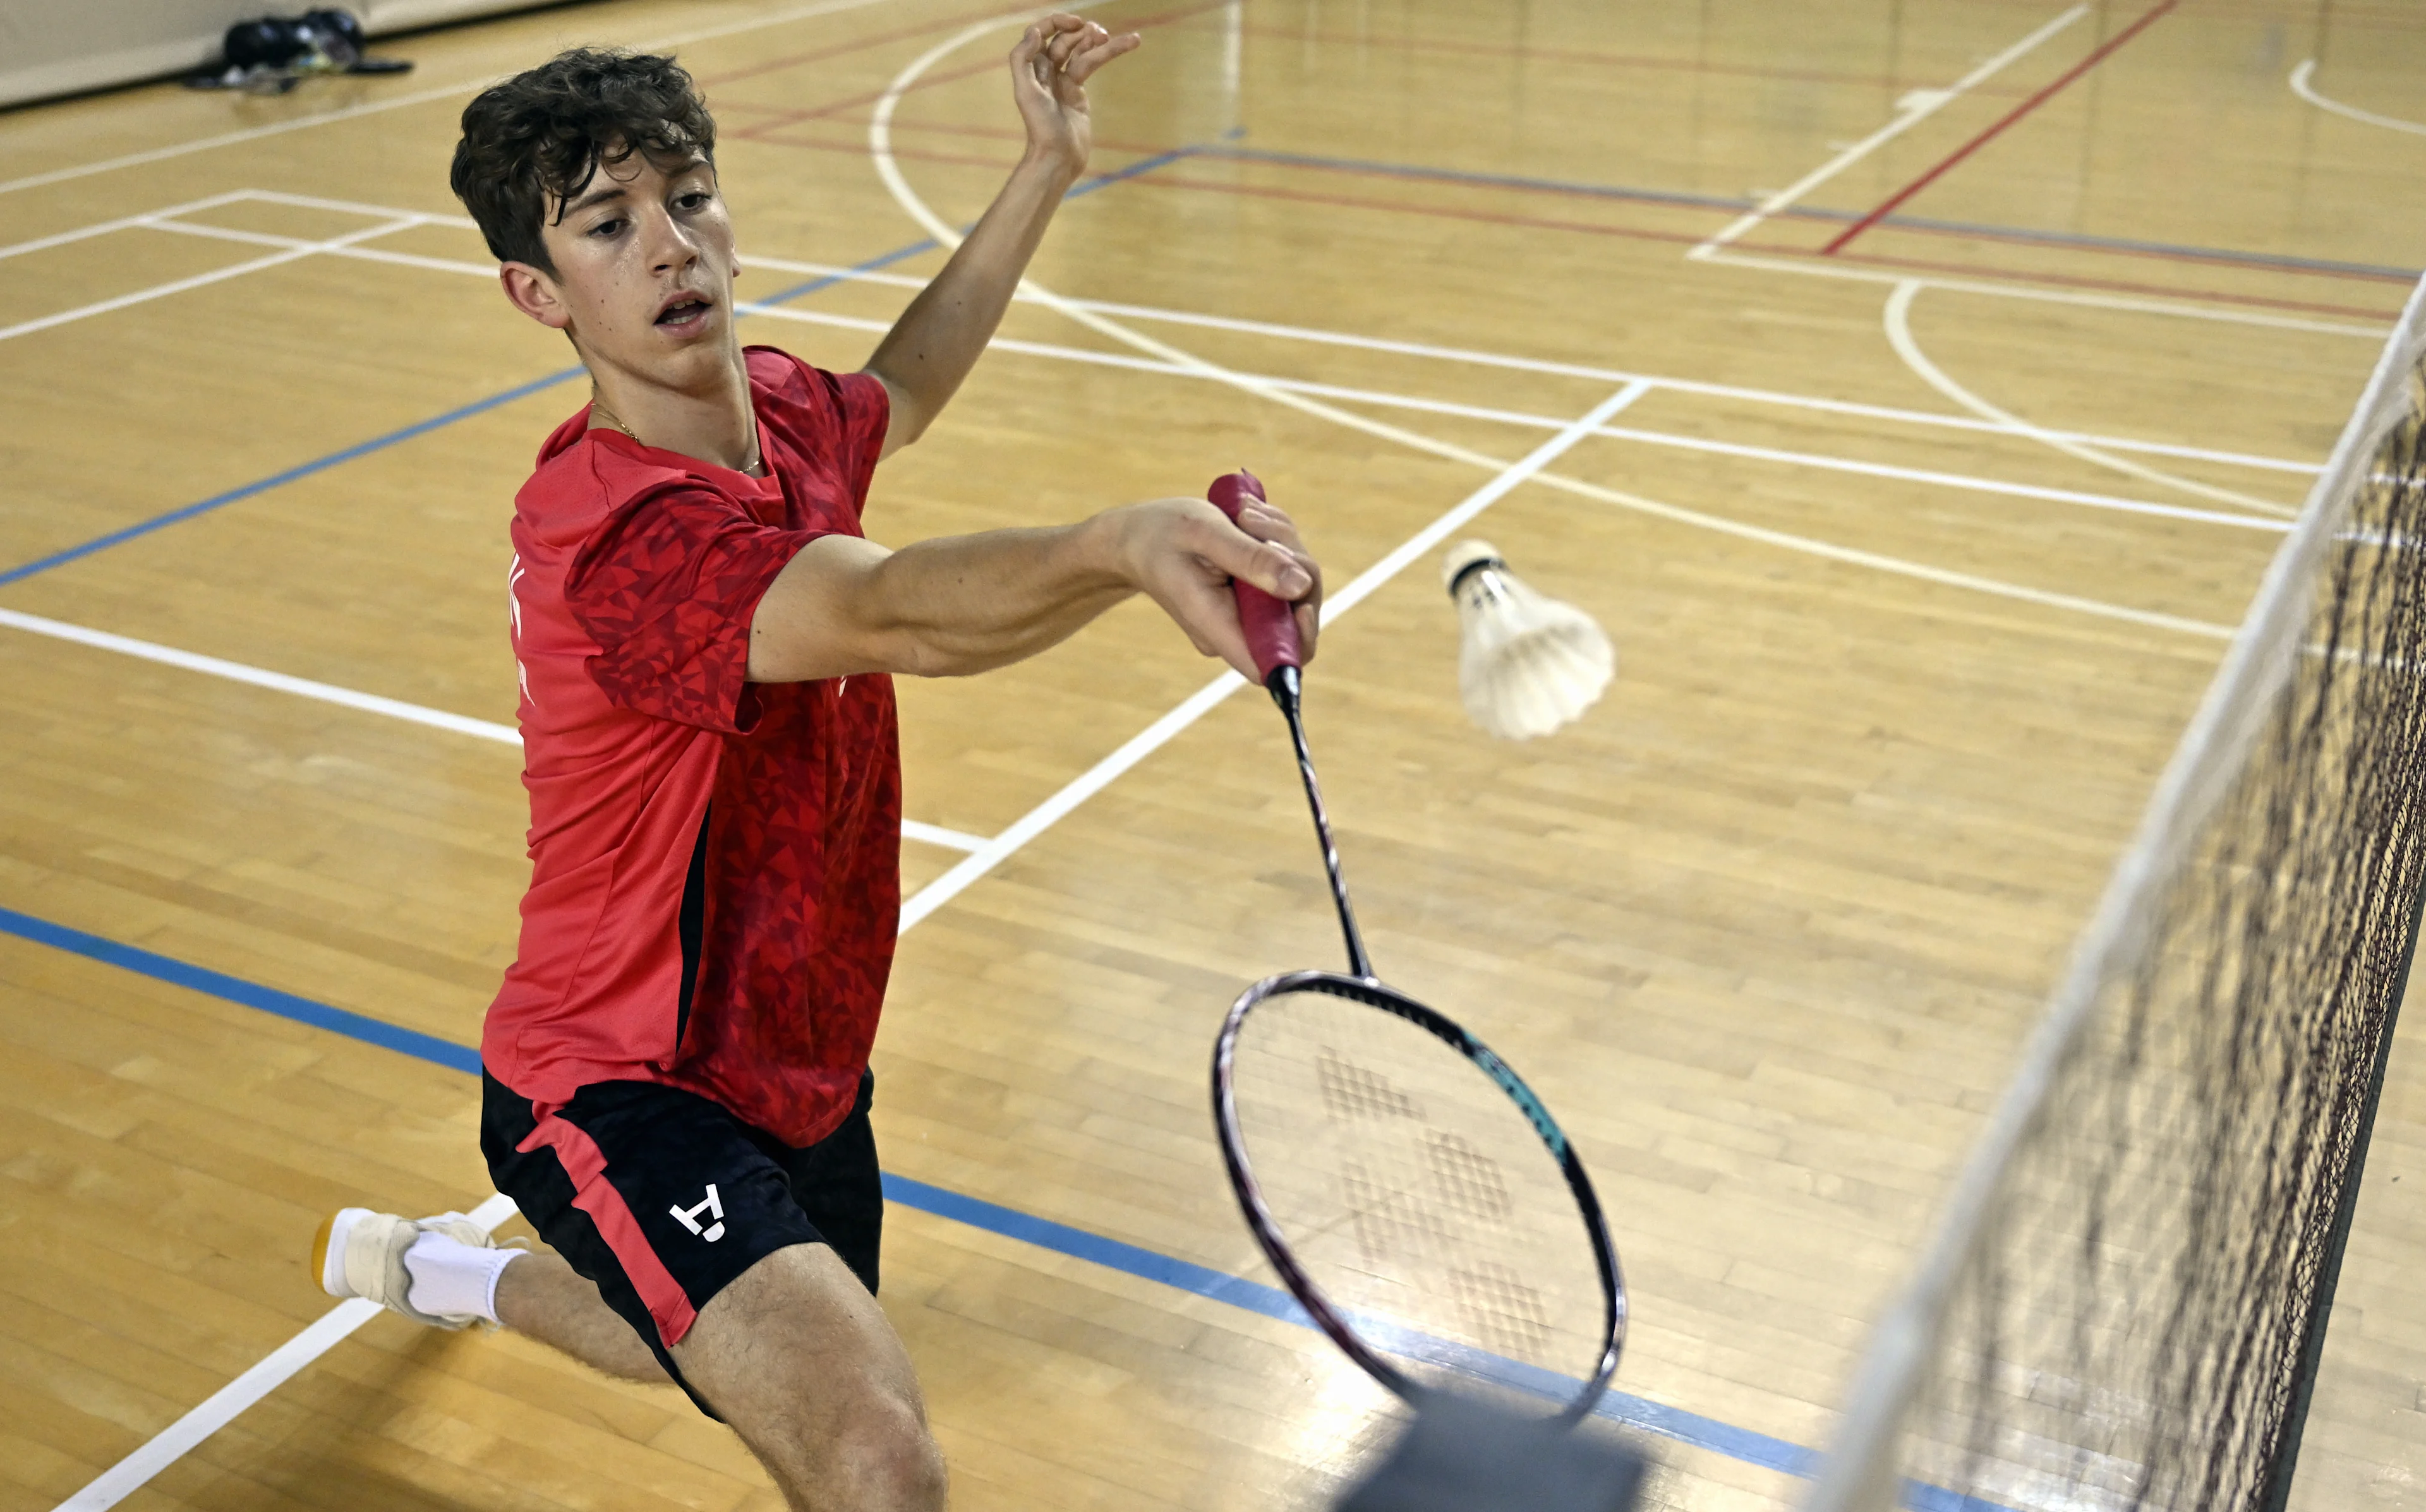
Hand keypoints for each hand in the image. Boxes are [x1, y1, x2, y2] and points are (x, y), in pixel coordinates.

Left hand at [1009, 13, 1140, 180]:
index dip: (1058, 22)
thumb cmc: (1040, 128)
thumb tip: (1034, 31)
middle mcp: (1046, 70)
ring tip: (1125, 39)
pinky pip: (1093, 64)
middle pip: (1065, 39)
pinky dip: (1109, 52)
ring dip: (1101, 40)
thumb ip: (1022, 59)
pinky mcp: (1078, 90)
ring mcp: (1063, 79)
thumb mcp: (1025, 93)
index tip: (1078, 23)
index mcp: (1031, 66)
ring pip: (1083, 50)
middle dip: (1083, 32)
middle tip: (1101, 33)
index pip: (1042, 32)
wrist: (1058, 158)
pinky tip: (1128, 42)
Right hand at [1110, 497, 1321, 681]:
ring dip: (1283, 545)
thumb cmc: (1161, 533)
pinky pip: (1285, 575)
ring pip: (1296, 588)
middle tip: (1255, 523)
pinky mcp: (1251, 599)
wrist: (1136, 537)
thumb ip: (1252, 559)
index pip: (1275, 662)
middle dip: (1293, 564)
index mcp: (1216, 625)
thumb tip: (1301, 586)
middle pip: (1296, 617)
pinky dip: (1277, 544)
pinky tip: (1247, 522)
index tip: (1300, 589)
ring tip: (1244, 517)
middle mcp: (1233, 631)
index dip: (1300, 635)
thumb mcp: (1205, 532)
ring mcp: (1243, 616)